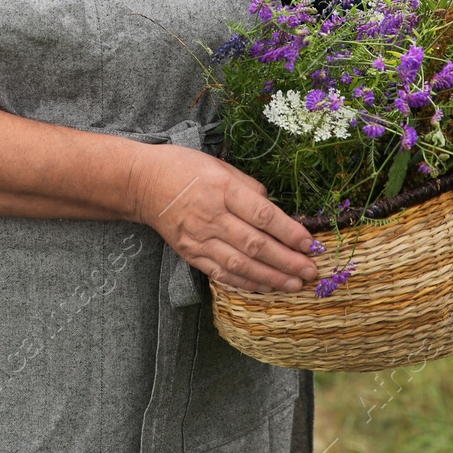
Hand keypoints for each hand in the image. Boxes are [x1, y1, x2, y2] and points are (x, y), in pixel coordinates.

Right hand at [128, 143, 320, 292]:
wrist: (141, 183)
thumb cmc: (183, 167)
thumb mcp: (219, 165)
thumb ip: (249, 187)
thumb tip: (274, 210)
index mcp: (222, 188)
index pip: (262, 215)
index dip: (289, 232)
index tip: (310, 244)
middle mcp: (211, 216)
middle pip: (255, 244)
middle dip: (287, 261)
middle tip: (311, 271)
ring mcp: (199, 238)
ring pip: (240, 264)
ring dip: (271, 277)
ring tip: (295, 284)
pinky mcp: (190, 253)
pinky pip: (221, 273)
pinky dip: (245, 283)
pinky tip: (265, 287)